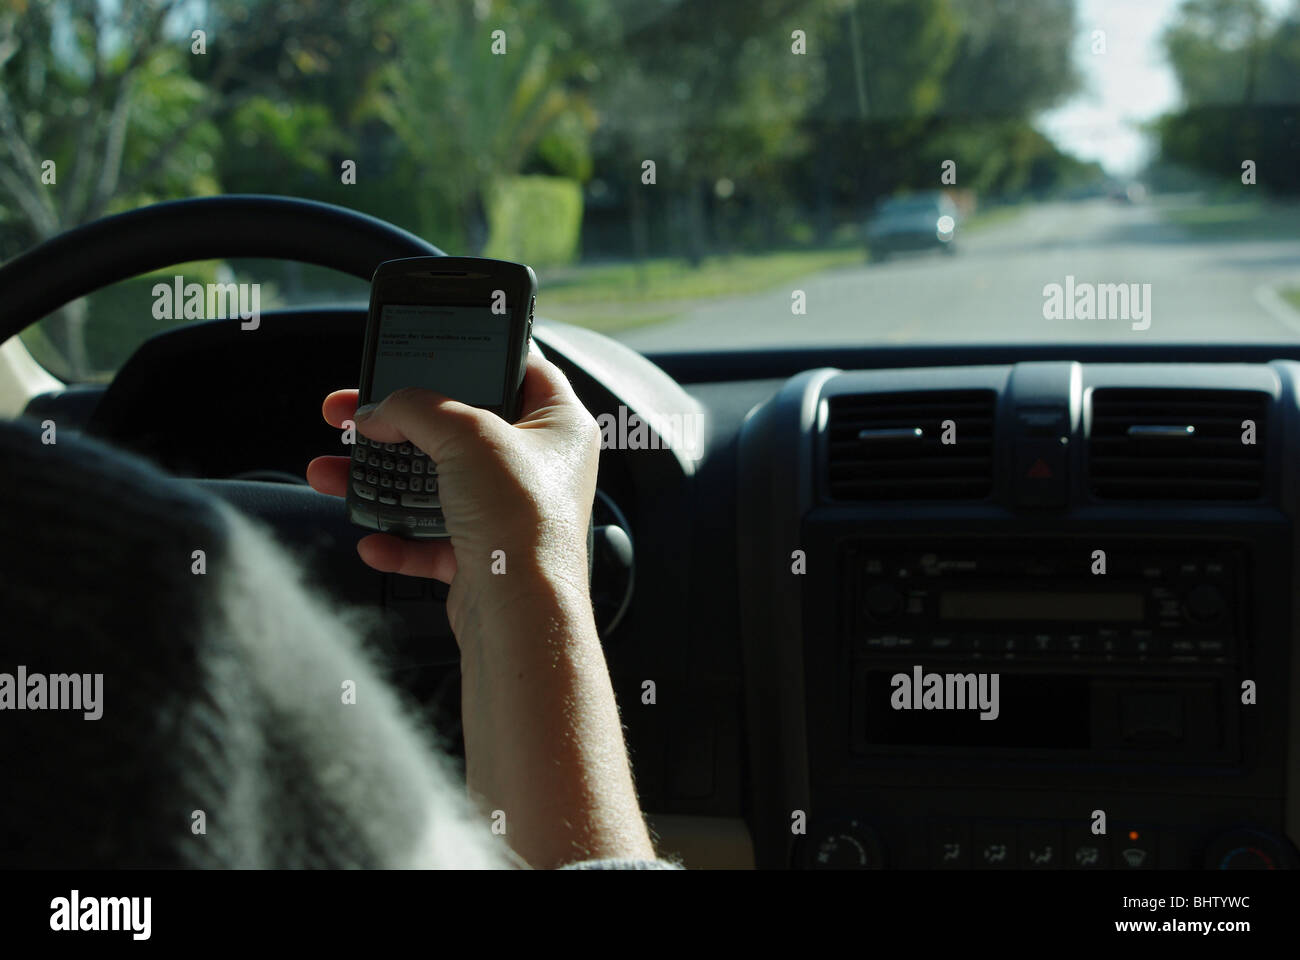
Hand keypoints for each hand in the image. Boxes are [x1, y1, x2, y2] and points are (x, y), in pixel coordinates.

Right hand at [306, 348, 600, 635]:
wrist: (520, 615)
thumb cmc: (521, 520)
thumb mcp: (465, 435)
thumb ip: (417, 408)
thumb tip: (379, 408)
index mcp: (558, 424)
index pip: (520, 368)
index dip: (475, 354)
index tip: (429, 348)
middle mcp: (539, 467)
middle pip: (460, 428)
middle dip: (399, 422)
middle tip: (352, 411)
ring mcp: (510, 512)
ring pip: (435, 485)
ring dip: (381, 480)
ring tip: (330, 472)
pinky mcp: (484, 556)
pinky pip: (431, 540)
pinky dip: (399, 540)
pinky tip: (373, 539)